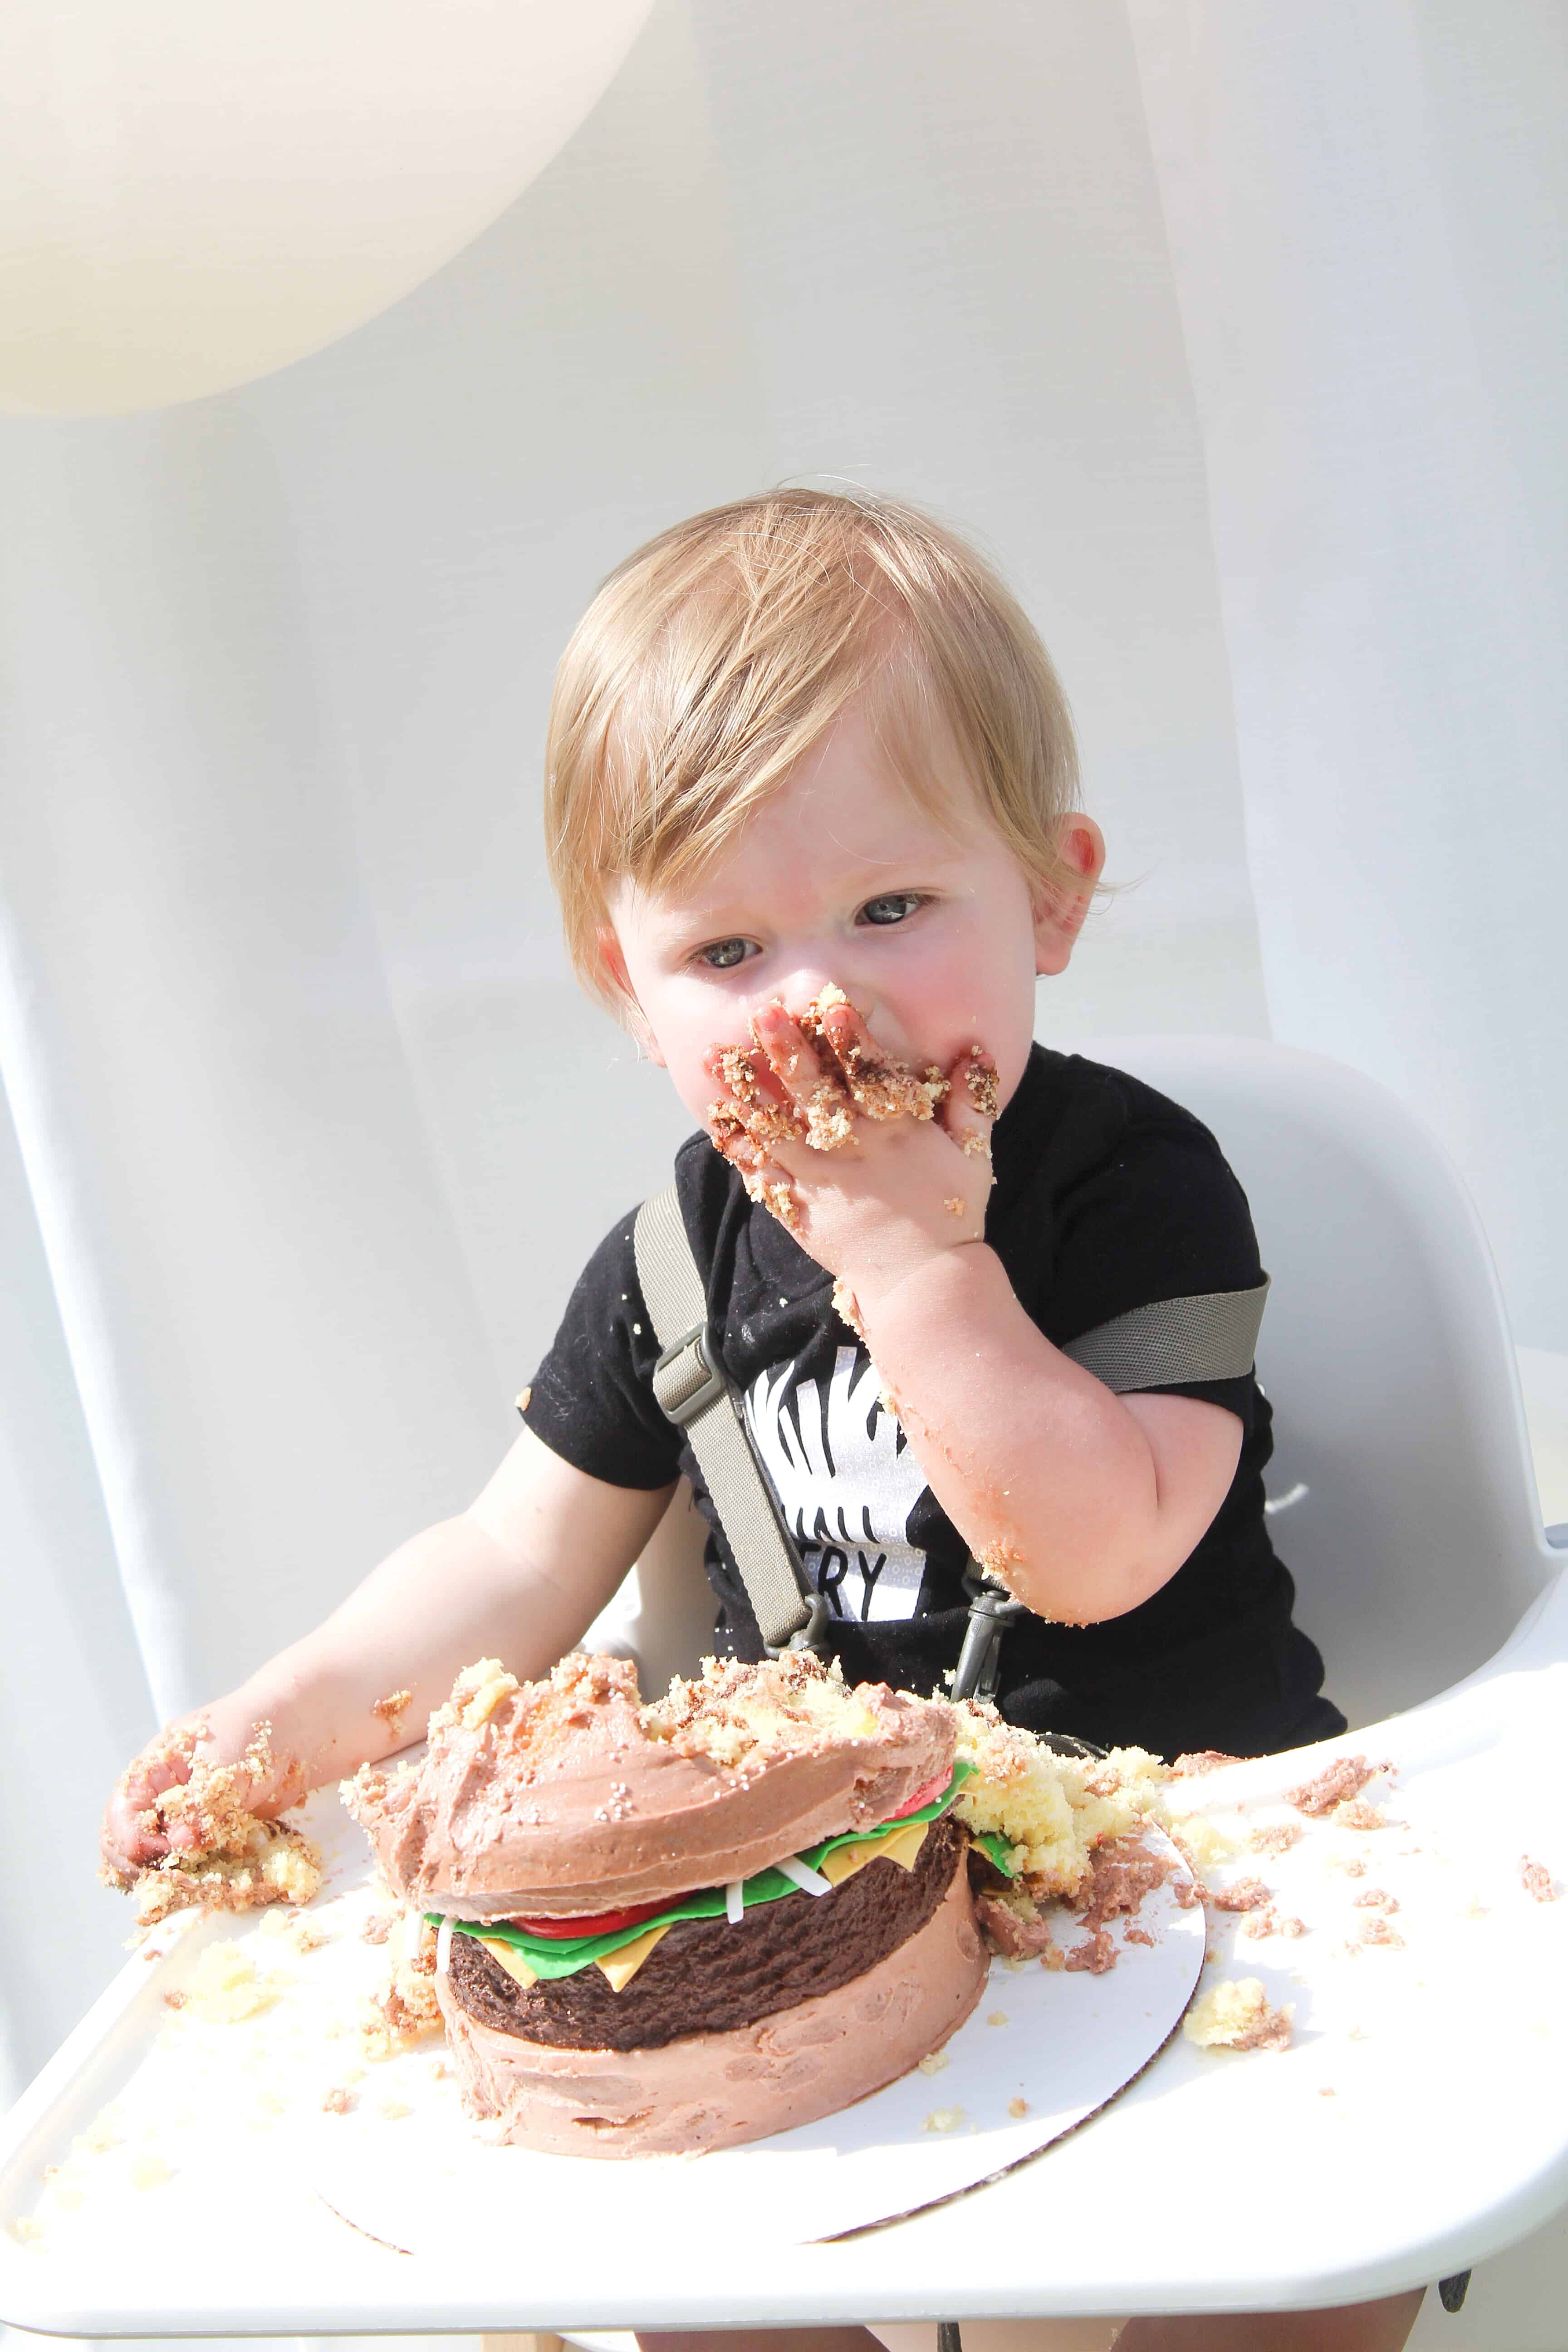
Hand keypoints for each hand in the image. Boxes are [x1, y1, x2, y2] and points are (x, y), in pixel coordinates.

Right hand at [99, 1713, 287, 1885]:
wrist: (295, 1736)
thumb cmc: (253, 1733)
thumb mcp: (222, 1761)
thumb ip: (198, 1803)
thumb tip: (180, 1845)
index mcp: (151, 1774)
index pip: (120, 1815)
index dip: (133, 1841)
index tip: (164, 1853)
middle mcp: (159, 1802)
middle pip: (124, 1847)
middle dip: (143, 1867)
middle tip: (175, 1876)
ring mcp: (182, 1824)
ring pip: (155, 1864)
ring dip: (170, 1877)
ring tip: (195, 1881)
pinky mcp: (207, 1841)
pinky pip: (190, 1868)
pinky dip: (197, 1878)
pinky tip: (212, 1880)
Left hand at [704, 989, 998, 1313]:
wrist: (922, 1283)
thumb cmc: (951, 1216)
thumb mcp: (973, 1156)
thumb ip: (970, 1101)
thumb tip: (976, 1052)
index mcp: (895, 1130)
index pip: (870, 1076)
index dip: (851, 1040)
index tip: (831, 1008)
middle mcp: (853, 1148)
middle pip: (814, 1092)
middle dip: (788, 1051)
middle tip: (765, 1016)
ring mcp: (820, 1177)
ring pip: (777, 1125)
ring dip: (747, 1089)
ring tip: (718, 1057)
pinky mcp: (799, 1205)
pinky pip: (762, 1171)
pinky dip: (739, 1146)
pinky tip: (716, 1119)